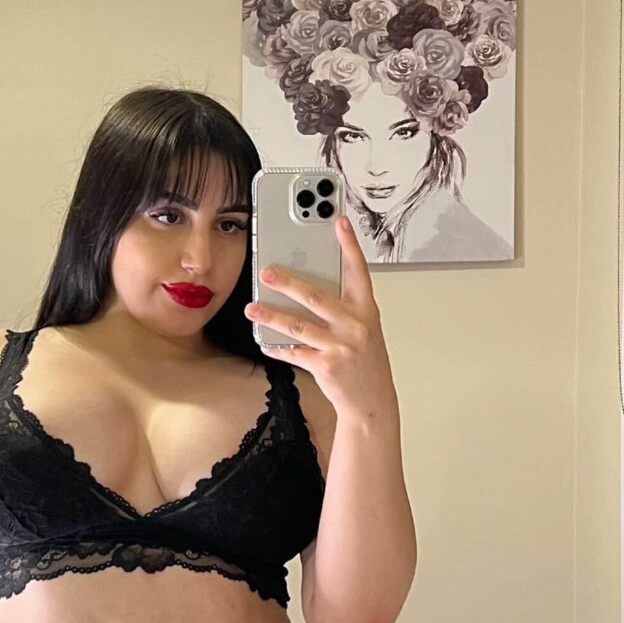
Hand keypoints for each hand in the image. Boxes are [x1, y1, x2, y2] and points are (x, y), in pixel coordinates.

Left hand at [244, 213, 394, 421]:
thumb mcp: (363, 328)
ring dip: (271, 316)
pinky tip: (263, 341)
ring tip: (251, 309)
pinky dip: (276, 347)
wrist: (372, 402)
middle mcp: (355, 325)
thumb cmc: (364, 361)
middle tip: (266, 271)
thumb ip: (343, 306)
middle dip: (288, 282)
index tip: (338, 221)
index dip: (349, 244)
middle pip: (316, 297)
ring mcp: (341, 346)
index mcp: (365, 309)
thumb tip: (306, 286)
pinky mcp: (326, 366)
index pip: (358, 270)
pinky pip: (294, 352)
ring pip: (298, 326)